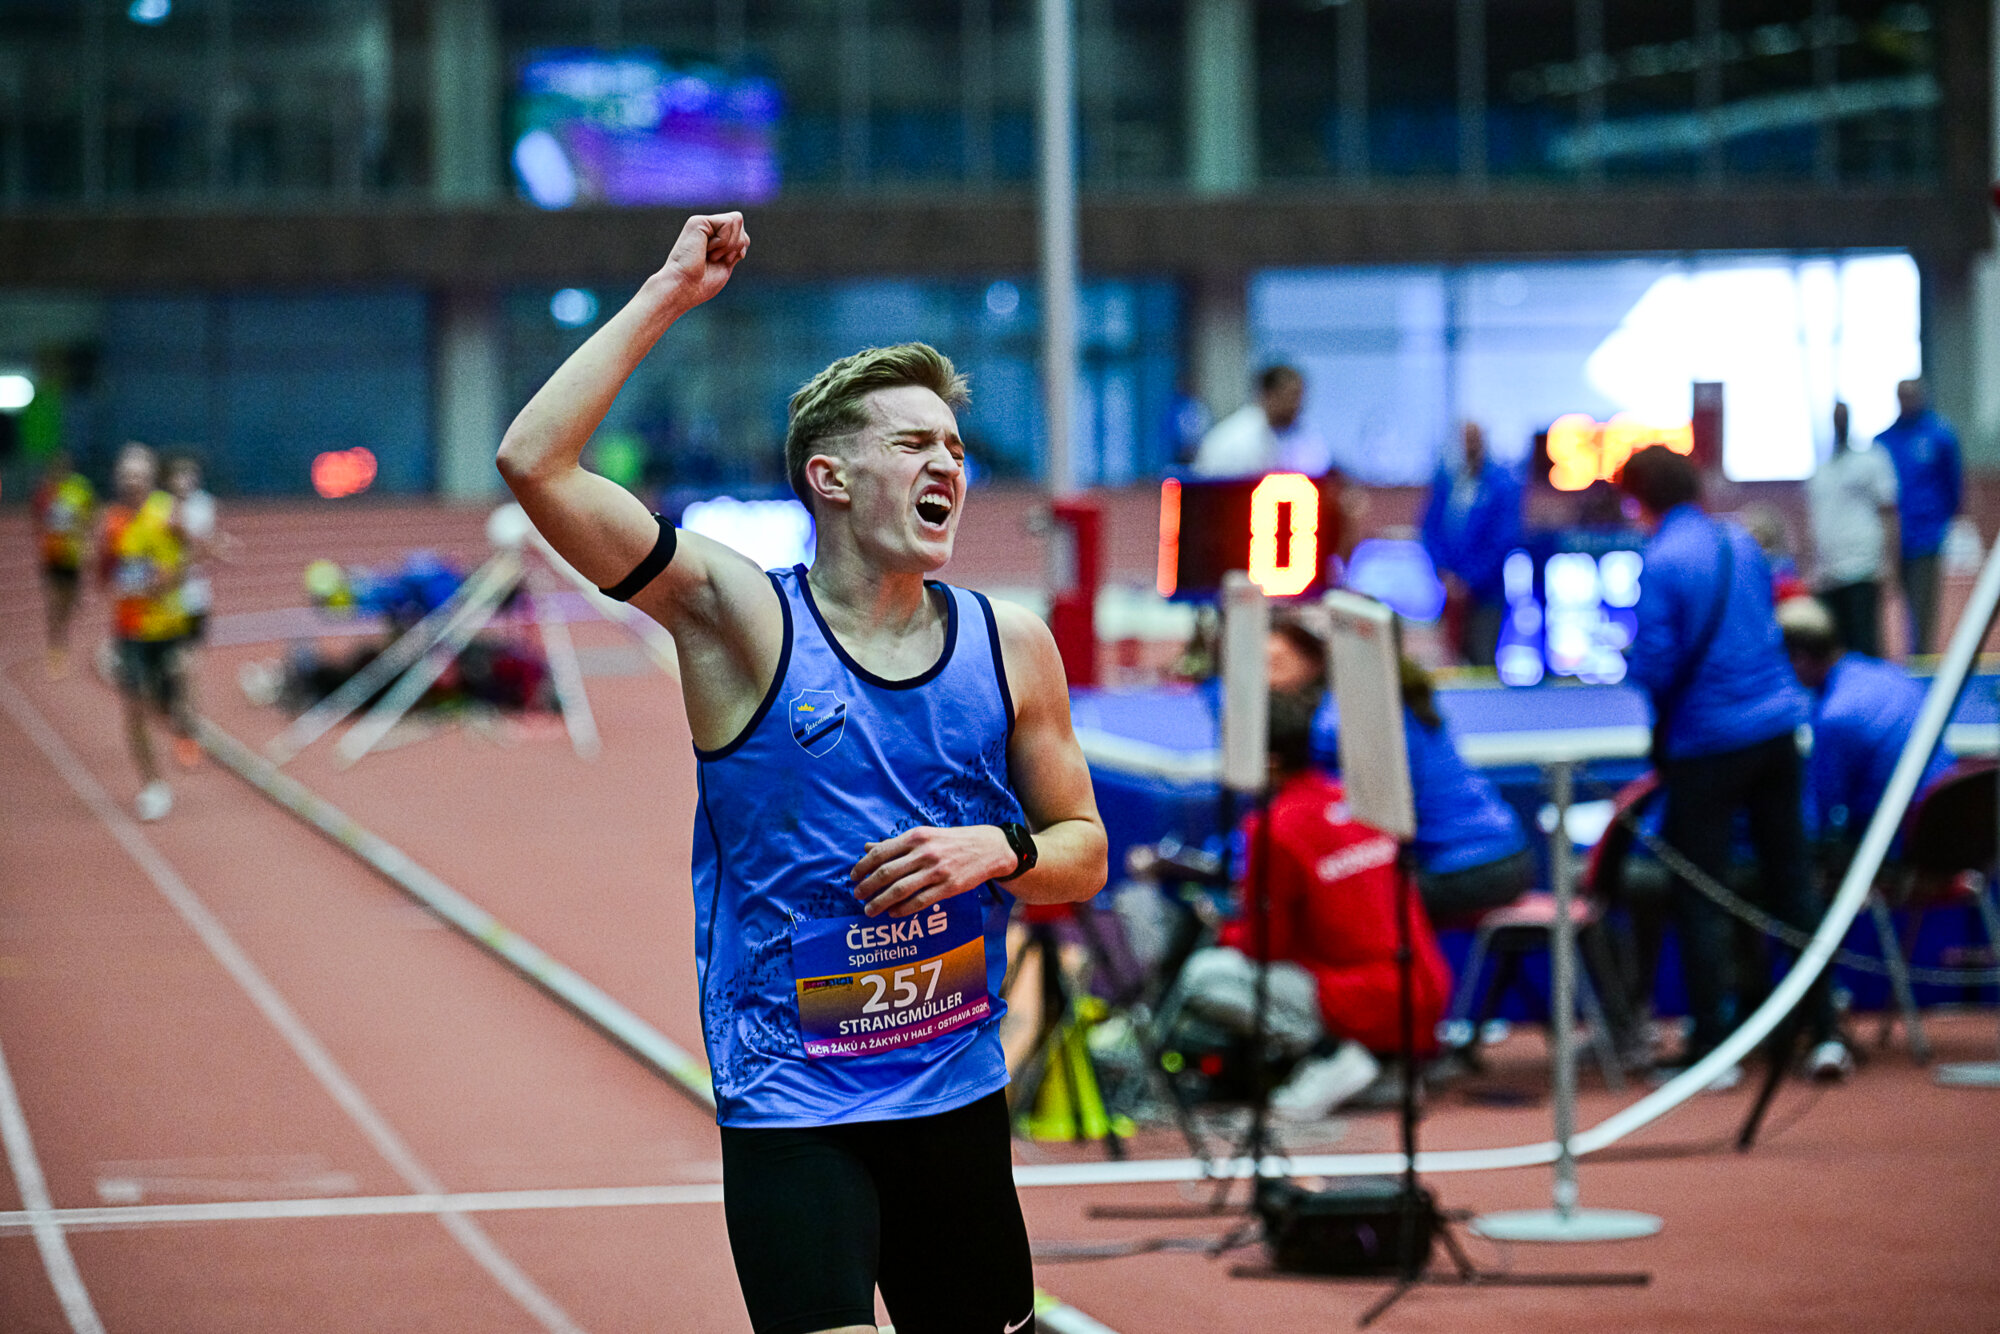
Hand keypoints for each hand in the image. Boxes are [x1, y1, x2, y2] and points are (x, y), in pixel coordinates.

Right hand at [651, 212, 748, 308]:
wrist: (684, 288)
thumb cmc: (702, 284)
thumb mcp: (726, 264)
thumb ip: (735, 249)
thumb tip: (745, 237)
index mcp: (713, 238)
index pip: (742, 233)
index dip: (739, 249)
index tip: (723, 262)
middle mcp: (707, 228)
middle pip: (739, 221)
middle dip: (736, 244)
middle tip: (716, 258)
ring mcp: (702, 223)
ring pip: (736, 219)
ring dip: (729, 244)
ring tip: (711, 255)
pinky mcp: (698, 221)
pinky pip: (727, 222)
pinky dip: (723, 241)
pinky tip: (706, 249)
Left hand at [850, 825, 1015, 917]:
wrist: (988, 848)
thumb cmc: (951, 841)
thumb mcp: (924, 836)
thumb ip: (895, 844)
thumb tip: (867, 848)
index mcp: (916, 837)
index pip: (881, 853)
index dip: (863, 867)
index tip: (853, 877)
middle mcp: (925, 853)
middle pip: (886, 873)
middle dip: (867, 887)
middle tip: (857, 896)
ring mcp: (937, 871)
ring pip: (900, 890)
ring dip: (880, 902)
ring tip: (869, 910)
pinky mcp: (949, 887)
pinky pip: (920, 902)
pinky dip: (903, 910)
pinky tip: (893, 913)